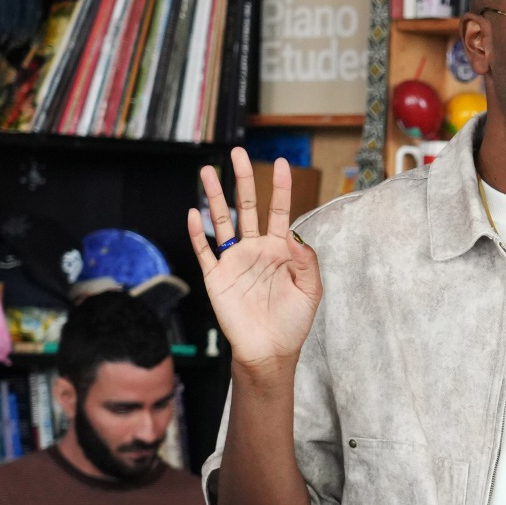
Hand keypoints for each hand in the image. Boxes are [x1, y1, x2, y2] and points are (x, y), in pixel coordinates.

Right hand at [187, 148, 321, 369]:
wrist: (269, 351)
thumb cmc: (292, 322)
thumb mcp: (311, 291)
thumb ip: (306, 262)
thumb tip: (294, 237)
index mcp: (280, 251)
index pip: (280, 212)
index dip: (281, 188)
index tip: (281, 164)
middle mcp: (255, 250)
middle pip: (247, 207)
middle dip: (243, 180)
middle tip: (238, 154)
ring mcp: (234, 261)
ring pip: (222, 222)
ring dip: (214, 197)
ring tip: (206, 171)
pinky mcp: (216, 277)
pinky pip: (205, 250)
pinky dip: (198, 233)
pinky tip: (194, 212)